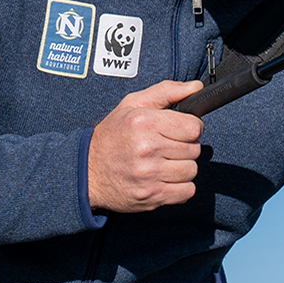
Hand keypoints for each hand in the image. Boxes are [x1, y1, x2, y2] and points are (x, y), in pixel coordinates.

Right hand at [87, 80, 205, 213]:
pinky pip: (187, 191)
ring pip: (191, 170)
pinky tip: (165, 179)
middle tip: (167, 147)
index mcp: (144, 122)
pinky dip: (180, 187)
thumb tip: (196, 87)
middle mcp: (147, 148)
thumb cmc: (112, 136)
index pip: (193, 127)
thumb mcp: (132, 105)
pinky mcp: (151, 195)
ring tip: (165, 163)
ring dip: (183, 167)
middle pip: (194, 149)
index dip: (190, 128)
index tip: (180, 130)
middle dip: (185, 147)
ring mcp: (149, 175)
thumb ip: (166, 92)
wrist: (87, 171)